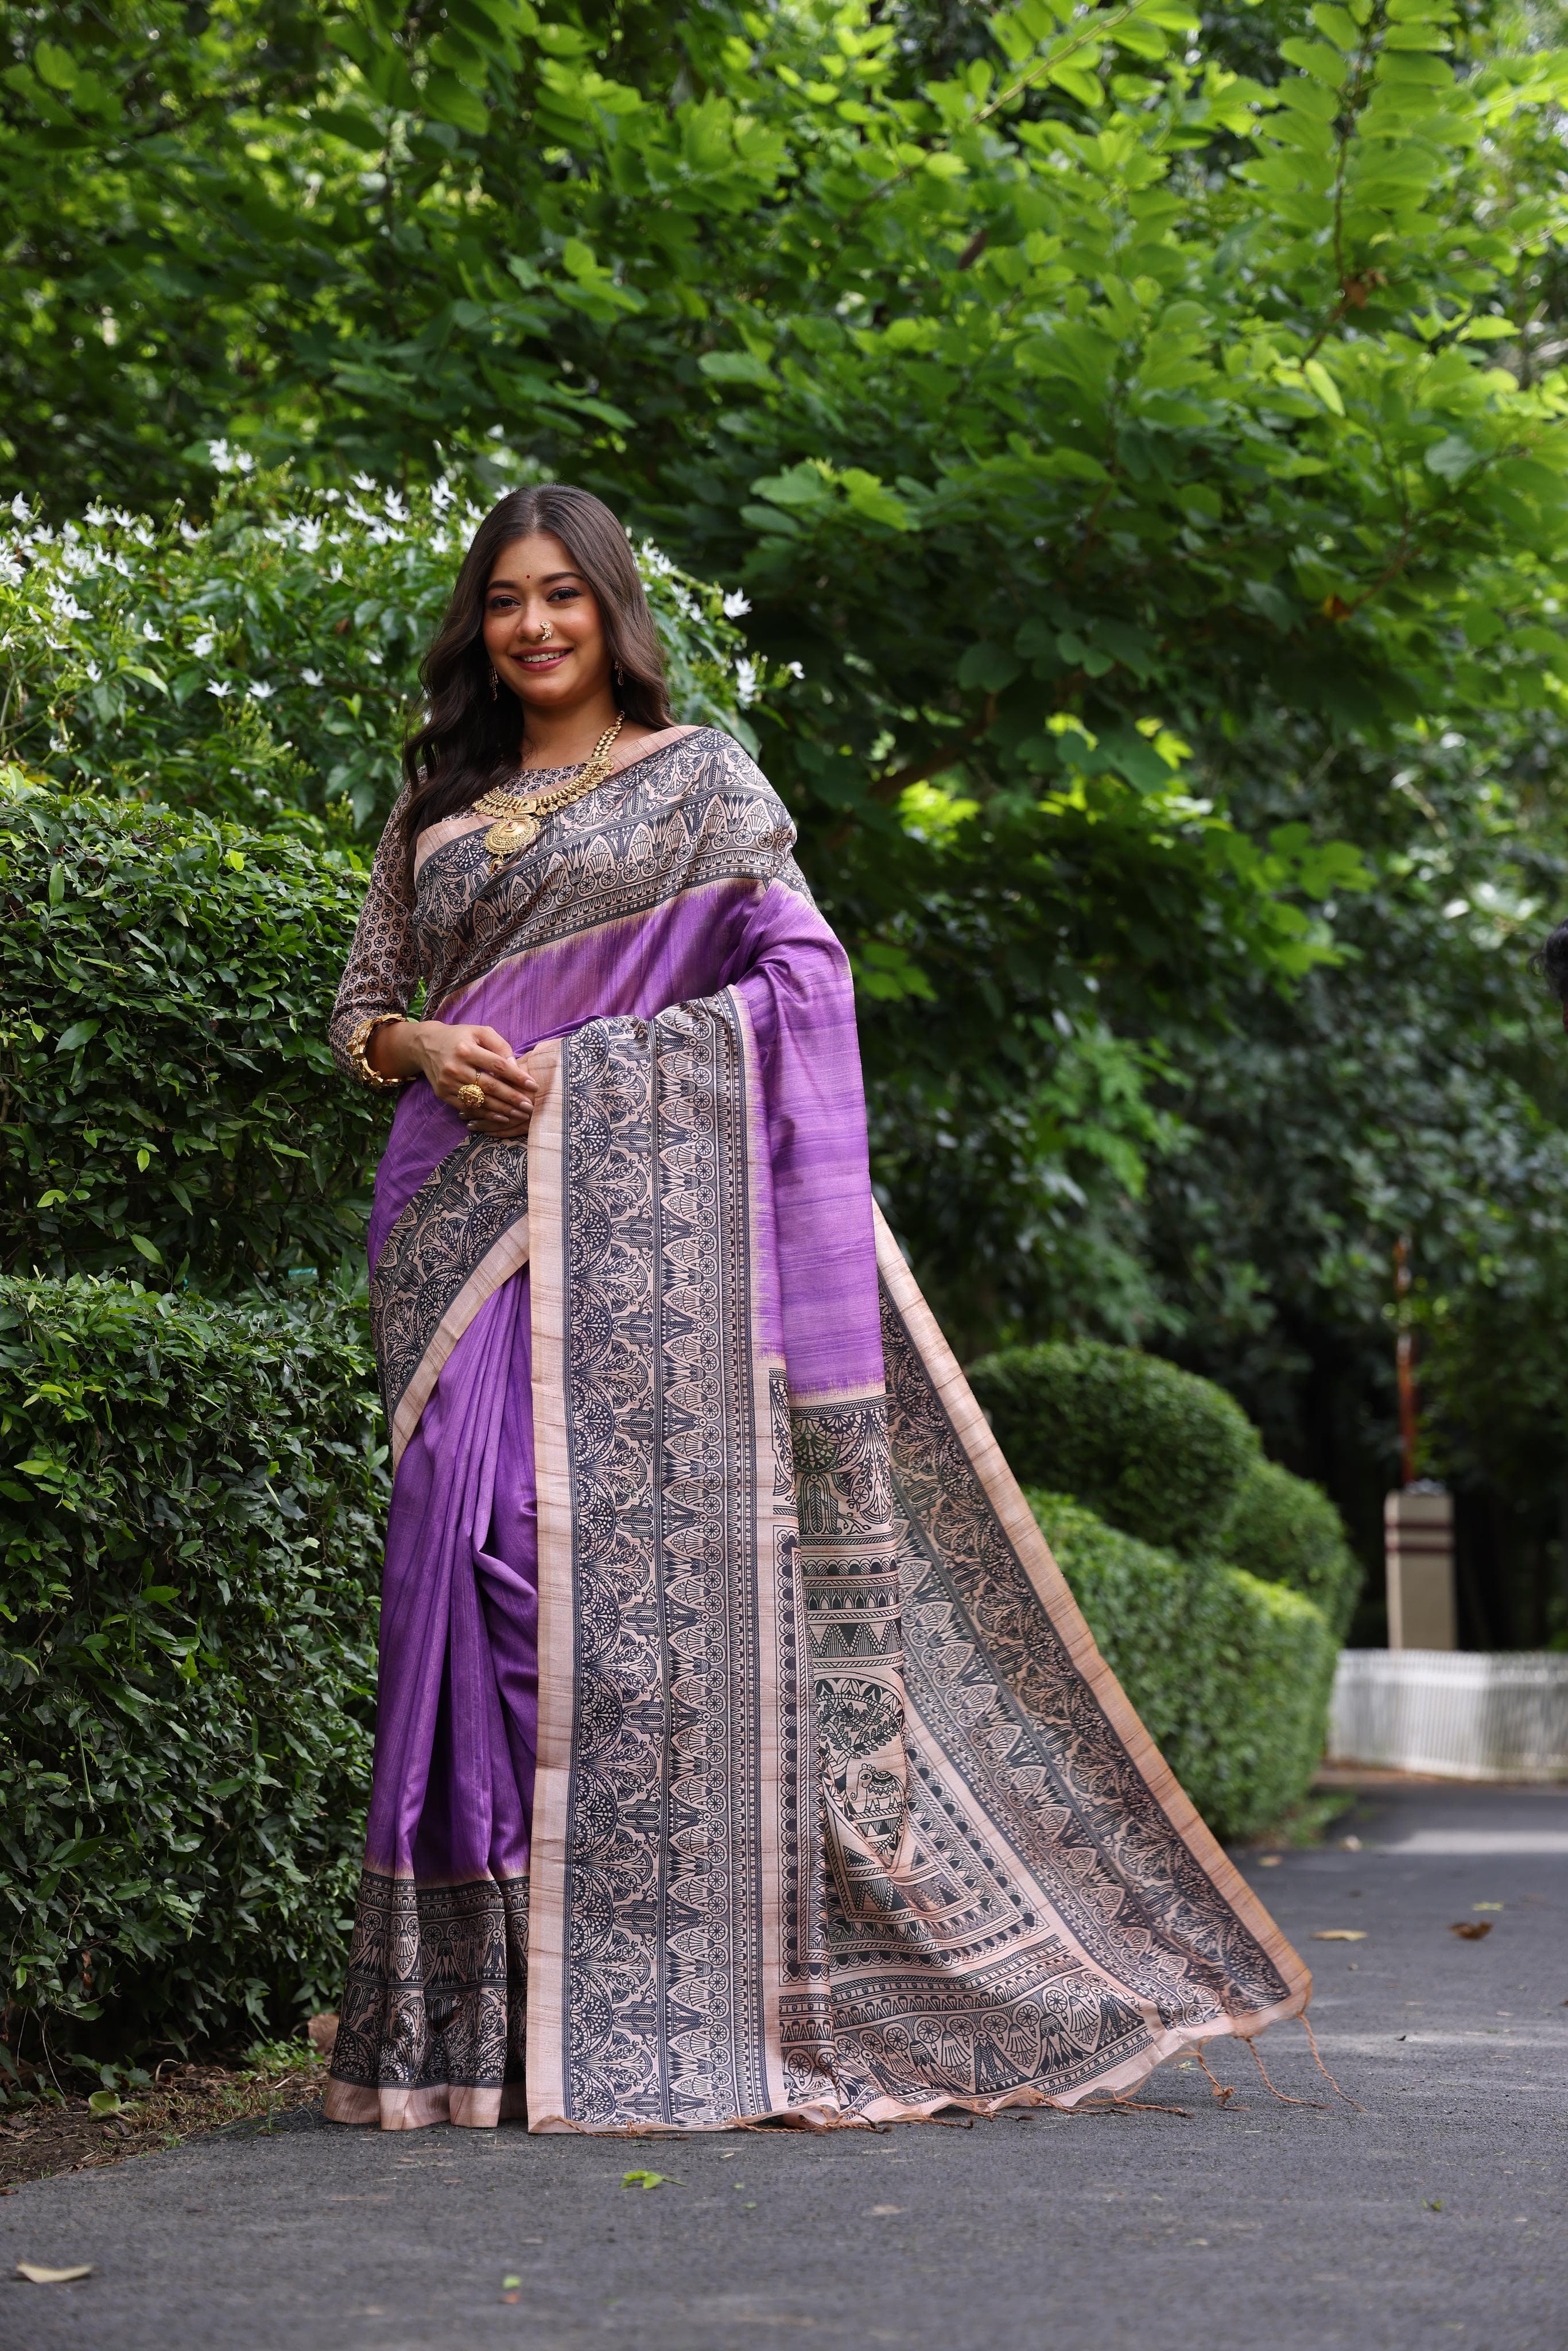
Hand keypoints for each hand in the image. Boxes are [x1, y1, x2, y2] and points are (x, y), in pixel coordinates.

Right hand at [371, 1020, 537, 1137]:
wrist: (426, 1045)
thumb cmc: (460, 1037)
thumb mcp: (480, 1032)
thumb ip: (500, 1045)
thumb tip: (515, 1066)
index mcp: (466, 1049)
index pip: (497, 1065)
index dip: (517, 1076)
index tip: (533, 1085)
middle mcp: (455, 1067)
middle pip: (490, 1086)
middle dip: (513, 1098)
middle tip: (530, 1106)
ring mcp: (448, 1083)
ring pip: (480, 1100)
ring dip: (503, 1110)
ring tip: (520, 1114)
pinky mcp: (443, 1094)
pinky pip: (468, 1107)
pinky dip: (486, 1114)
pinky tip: (502, 1117)